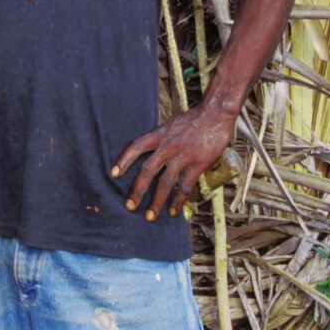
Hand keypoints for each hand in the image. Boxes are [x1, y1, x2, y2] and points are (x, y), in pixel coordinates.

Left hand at [111, 106, 234, 220]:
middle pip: (147, 170)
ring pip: (165, 182)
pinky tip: (173, 210)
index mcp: (159, 134)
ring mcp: (183, 155)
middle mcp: (168, 145)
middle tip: (129, 206)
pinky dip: (178, 200)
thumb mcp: (171, 125)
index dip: (123, 160)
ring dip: (156, 201)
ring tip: (150, 216)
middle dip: (137, 190)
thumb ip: (161, 139)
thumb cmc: (194, 119)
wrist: (216, 113)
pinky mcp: (198, 164)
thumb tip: (150, 153)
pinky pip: (185, 186)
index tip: (113, 173)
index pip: (136, 146)